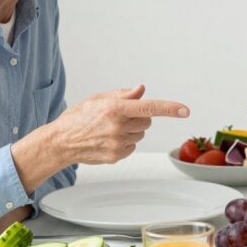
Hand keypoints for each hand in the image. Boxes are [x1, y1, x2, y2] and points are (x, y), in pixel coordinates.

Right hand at [47, 84, 188, 164]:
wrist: (60, 142)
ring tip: (110, 129)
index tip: (185, 110)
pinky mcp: (116, 156)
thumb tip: (142, 90)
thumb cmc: (78, 117)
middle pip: (147, 122)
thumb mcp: (98, 99)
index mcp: (114, 109)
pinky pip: (133, 147)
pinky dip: (125, 143)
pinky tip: (108, 140)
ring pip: (141, 135)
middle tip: (120, 117)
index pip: (149, 107)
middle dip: (139, 118)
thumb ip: (123, 95)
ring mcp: (117, 144)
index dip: (170, 108)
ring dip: (132, 131)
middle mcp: (117, 127)